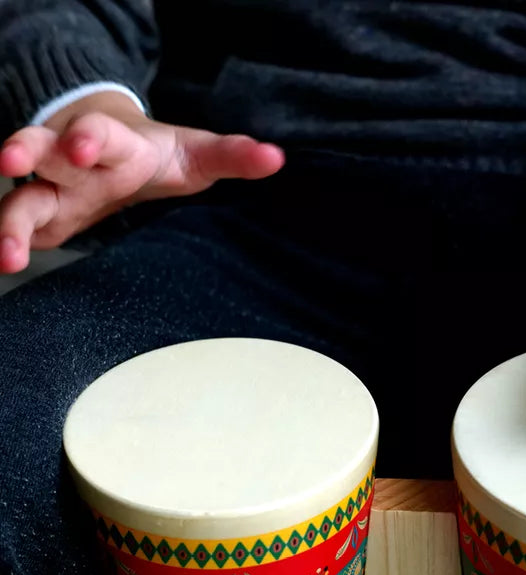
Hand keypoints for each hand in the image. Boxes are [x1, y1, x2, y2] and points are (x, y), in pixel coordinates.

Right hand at [0, 92, 283, 272]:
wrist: (108, 149)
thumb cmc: (156, 154)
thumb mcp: (195, 154)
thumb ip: (232, 156)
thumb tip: (276, 158)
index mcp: (114, 145)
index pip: (99, 135)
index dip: (90, 138)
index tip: (86, 147)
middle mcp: (72, 163)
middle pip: (42, 153)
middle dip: (27, 155)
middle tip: (12, 163)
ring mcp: (51, 190)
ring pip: (21, 200)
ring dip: (9, 222)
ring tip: (6, 254)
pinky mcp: (43, 218)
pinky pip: (16, 229)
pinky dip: (6, 246)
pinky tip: (2, 266)